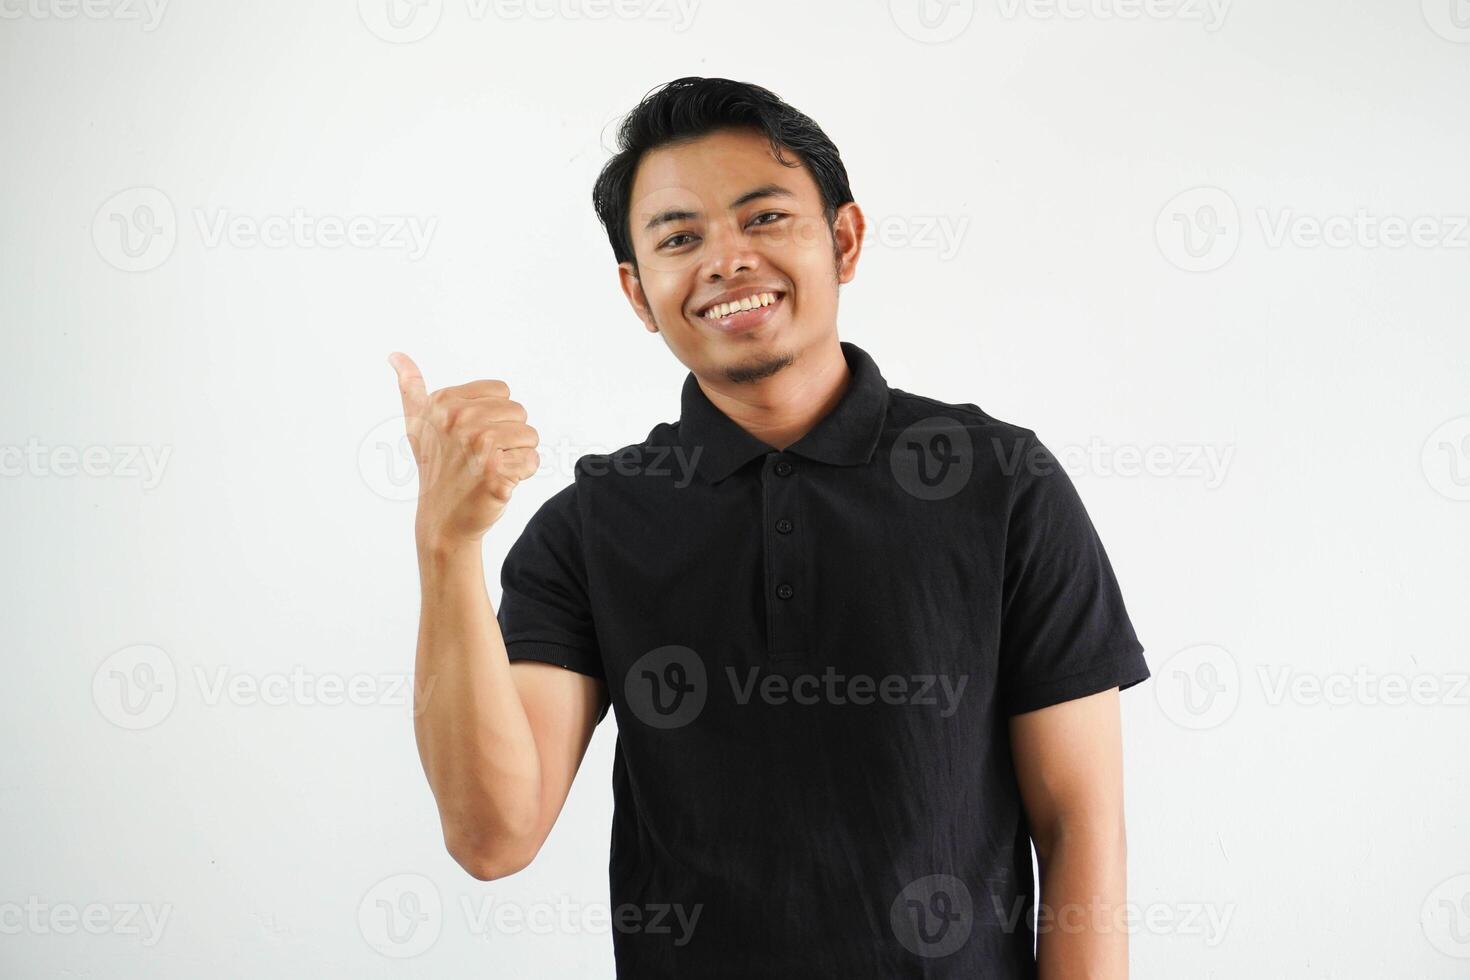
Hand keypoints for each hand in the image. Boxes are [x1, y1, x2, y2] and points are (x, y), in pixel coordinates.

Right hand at [389, 352, 540, 545]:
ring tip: (490, 468)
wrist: (442, 520)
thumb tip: (395, 355)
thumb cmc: (436, 469)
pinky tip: (498, 482)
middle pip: (519, 413)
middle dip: (508, 436)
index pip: (503, 392)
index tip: (471, 436)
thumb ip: (411, 387)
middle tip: (481, 456)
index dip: (495, 415)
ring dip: (516, 455)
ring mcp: (478, 447)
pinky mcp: (496, 473)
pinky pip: (532, 460)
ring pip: (529, 436)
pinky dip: (522, 474)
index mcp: (444, 403)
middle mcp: (460, 421)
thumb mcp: (417, 425)